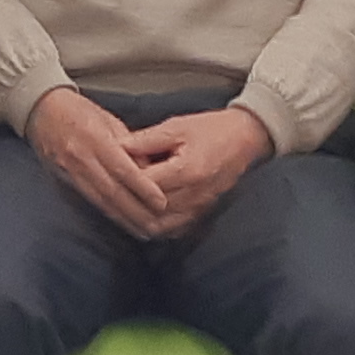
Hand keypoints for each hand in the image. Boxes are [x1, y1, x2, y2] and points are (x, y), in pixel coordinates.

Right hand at [27, 87, 176, 239]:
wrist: (40, 110)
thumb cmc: (77, 110)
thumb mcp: (107, 118)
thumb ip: (128, 143)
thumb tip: (150, 168)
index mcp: (94, 137)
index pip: (121, 168)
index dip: (142, 187)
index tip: (161, 202)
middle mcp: (82, 157)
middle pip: (112, 191)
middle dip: (136, 212)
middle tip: (158, 226)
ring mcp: (71, 171)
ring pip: (101, 201)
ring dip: (124, 219)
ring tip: (144, 231)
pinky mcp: (66, 180)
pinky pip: (91, 200)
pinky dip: (109, 214)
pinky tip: (123, 223)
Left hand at [123, 105, 274, 235]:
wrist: (245, 139)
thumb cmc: (211, 129)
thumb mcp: (177, 126)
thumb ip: (147, 139)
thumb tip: (119, 147)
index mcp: (188, 170)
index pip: (147, 184)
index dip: (126, 179)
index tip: (110, 170)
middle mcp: (194, 195)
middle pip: (152, 208)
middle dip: (129, 200)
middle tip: (110, 190)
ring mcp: (200, 207)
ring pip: (161, 225)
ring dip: (140, 217)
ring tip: (121, 205)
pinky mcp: (202, 212)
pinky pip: (174, 228)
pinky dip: (156, 225)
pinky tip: (143, 216)